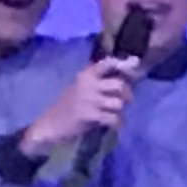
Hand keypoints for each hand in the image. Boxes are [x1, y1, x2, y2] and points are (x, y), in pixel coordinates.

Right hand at [16, 52, 138, 156]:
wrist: (52, 123)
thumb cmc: (71, 104)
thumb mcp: (83, 86)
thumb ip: (102, 79)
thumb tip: (131, 66)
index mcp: (86, 75)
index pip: (108, 63)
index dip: (124, 66)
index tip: (134, 68)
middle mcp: (88, 84)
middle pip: (119, 84)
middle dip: (126, 94)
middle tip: (124, 100)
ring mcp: (89, 99)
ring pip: (118, 103)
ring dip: (119, 110)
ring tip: (113, 113)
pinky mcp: (89, 115)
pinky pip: (113, 118)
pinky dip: (116, 123)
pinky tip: (112, 124)